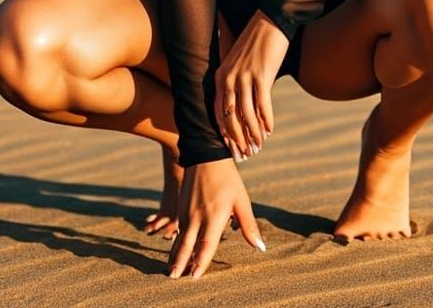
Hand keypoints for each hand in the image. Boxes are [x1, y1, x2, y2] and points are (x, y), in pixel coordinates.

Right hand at [166, 158, 265, 278]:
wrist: (206, 155)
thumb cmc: (228, 178)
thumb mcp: (241, 200)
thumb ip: (248, 225)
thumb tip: (260, 246)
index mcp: (214, 216)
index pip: (206, 245)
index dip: (200, 262)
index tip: (195, 276)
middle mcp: (197, 216)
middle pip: (187, 245)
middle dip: (181, 263)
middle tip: (175, 277)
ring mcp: (187, 211)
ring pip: (180, 238)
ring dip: (176, 254)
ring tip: (171, 270)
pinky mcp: (181, 207)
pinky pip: (178, 229)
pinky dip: (175, 241)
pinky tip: (175, 249)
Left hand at [214, 10, 288, 158]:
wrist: (270, 21)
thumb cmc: (256, 44)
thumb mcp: (239, 64)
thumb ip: (236, 84)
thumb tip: (242, 109)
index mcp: (221, 77)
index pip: (218, 113)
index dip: (225, 134)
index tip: (232, 149)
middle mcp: (229, 79)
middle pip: (230, 118)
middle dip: (238, 139)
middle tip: (247, 153)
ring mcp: (244, 77)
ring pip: (247, 115)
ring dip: (253, 133)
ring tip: (259, 145)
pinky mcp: (262, 75)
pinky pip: (263, 105)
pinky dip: (266, 120)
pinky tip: (270, 130)